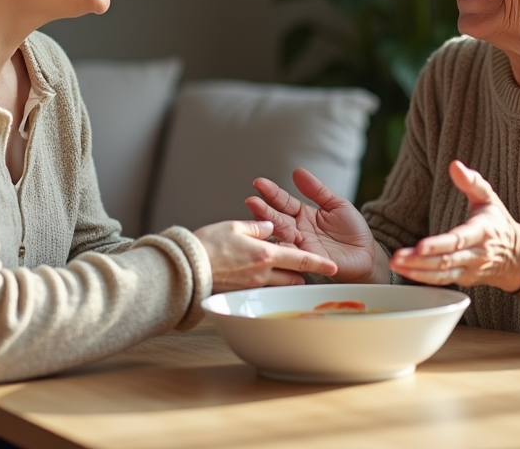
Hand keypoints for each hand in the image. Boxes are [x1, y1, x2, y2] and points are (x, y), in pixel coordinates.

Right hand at [193, 220, 337, 293]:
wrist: (184, 269)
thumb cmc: (207, 245)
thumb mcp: (234, 226)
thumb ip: (257, 226)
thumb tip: (270, 225)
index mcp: (266, 254)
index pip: (301, 260)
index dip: (320, 264)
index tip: (335, 268)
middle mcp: (262, 273)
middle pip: (293, 276)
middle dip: (300, 272)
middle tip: (302, 265)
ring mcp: (251, 286)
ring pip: (278, 284)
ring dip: (284, 278)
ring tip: (279, 268)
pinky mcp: (240, 293)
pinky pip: (261, 289)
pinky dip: (266, 283)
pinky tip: (257, 275)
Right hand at [245, 168, 381, 283]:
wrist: (367, 254)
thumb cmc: (353, 230)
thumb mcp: (336, 204)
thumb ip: (317, 190)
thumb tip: (297, 171)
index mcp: (303, 214)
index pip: (283, 201)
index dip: (272, 192)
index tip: (259, 183)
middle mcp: (297, 229)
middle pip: (276, 218)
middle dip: (263, 209)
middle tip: (251, 200)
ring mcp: (300, 245)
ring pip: (280, 235)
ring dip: (269, 226)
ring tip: (259, 217)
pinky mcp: (306, 259)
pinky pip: (291, 253)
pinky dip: (282, 245)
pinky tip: (273, 238)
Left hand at [389, 160, 519, 290]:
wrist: (519, 258)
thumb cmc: (499, 224)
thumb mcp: (489, 199)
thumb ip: (472, 182)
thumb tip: (454, 165)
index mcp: (482, 232)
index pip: (458, 240)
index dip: (439, 245)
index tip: (420, 246)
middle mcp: (476, 254)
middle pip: (446, 260)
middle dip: (420, 261)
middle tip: (396, 258)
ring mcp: (470, 270)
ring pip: (443, 274)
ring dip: (418, 272)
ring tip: (396, 265)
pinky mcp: (465, 280)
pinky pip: (443, 280)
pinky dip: (424, 279)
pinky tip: (406, 272)